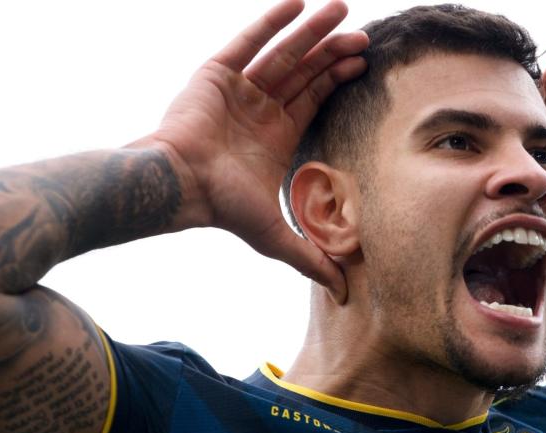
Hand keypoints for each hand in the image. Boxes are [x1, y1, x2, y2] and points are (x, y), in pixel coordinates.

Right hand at [146, 0, 367, 302]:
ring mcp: (238, 89)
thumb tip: (343, 292)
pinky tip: (297, 2)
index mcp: (276, 135)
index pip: (314, 98)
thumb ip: (310, 257)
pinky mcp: (216, 72)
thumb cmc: (224, 209)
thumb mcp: (276, 235)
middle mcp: (259, 109)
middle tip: (363, 35)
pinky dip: (271, 20)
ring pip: (282, 52)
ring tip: (340, 7)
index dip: (337, 80)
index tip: (364, 62)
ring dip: (311, 30)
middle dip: (333, 52)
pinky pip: (248, 40)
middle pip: (304, 72)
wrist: (181, 187)